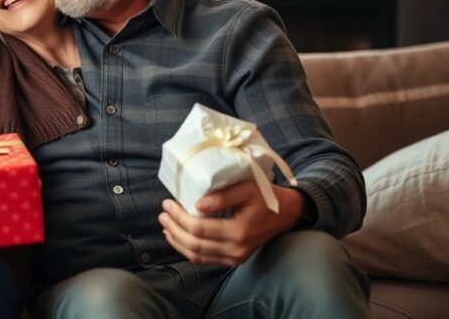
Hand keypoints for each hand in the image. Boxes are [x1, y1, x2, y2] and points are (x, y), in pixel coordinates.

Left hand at [158, 180, 302, 266]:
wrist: (287, 213)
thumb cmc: (266, 196)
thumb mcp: (246, 188)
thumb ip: (221, 196)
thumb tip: (196, 205)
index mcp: (239, 231)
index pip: (198, 229)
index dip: (178, 217)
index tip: (167, 204)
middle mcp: (236, 249)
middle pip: (194, 244)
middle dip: (174, 229)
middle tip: (162, 214)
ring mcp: (235, 257)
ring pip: (197, 256)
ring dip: (177, 241)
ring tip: (165, 226)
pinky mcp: (234, 259)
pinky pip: (205, 259)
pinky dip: (188, 250)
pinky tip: (178, 238)